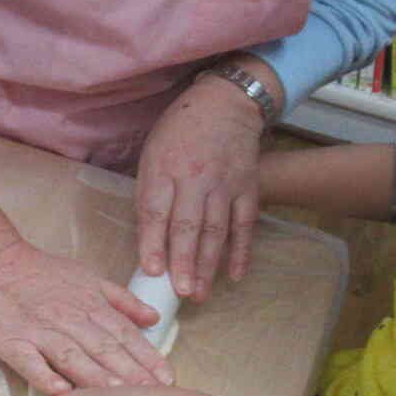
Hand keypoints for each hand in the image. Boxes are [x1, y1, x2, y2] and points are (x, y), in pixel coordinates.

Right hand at [0, 241, 170, 395]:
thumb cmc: (43, 274)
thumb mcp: (89, 278)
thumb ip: (122, 300)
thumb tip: (154, 319)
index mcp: (91, 306)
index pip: (124, 334)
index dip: (146, 356)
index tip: (165, 378)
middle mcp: (70, 320)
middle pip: (104, 349)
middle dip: (129, 372)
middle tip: (149, 393)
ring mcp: (40, 332)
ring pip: (72, 356)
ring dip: (95, 376)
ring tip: (116, 395)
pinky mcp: (12, 341)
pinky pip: (29, 361)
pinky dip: (44, 375)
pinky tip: (60, 391)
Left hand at [136, 65, 271, 299]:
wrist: (226, 104)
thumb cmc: (179, 131)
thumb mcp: (152, 153)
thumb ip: (149, 192)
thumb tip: (147, 235)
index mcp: (164, 168)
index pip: (156, 211)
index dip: (153, 243)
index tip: (152, 271)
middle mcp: (195, 178)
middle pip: (188, 225)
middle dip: (183, 262)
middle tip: (179, 292)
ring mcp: (224, 184)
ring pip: (216, 230)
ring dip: (207, 265)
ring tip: (198, 292)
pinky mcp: (247, 188)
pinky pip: (245, 225)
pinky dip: (241, 252)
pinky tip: (234, 275)